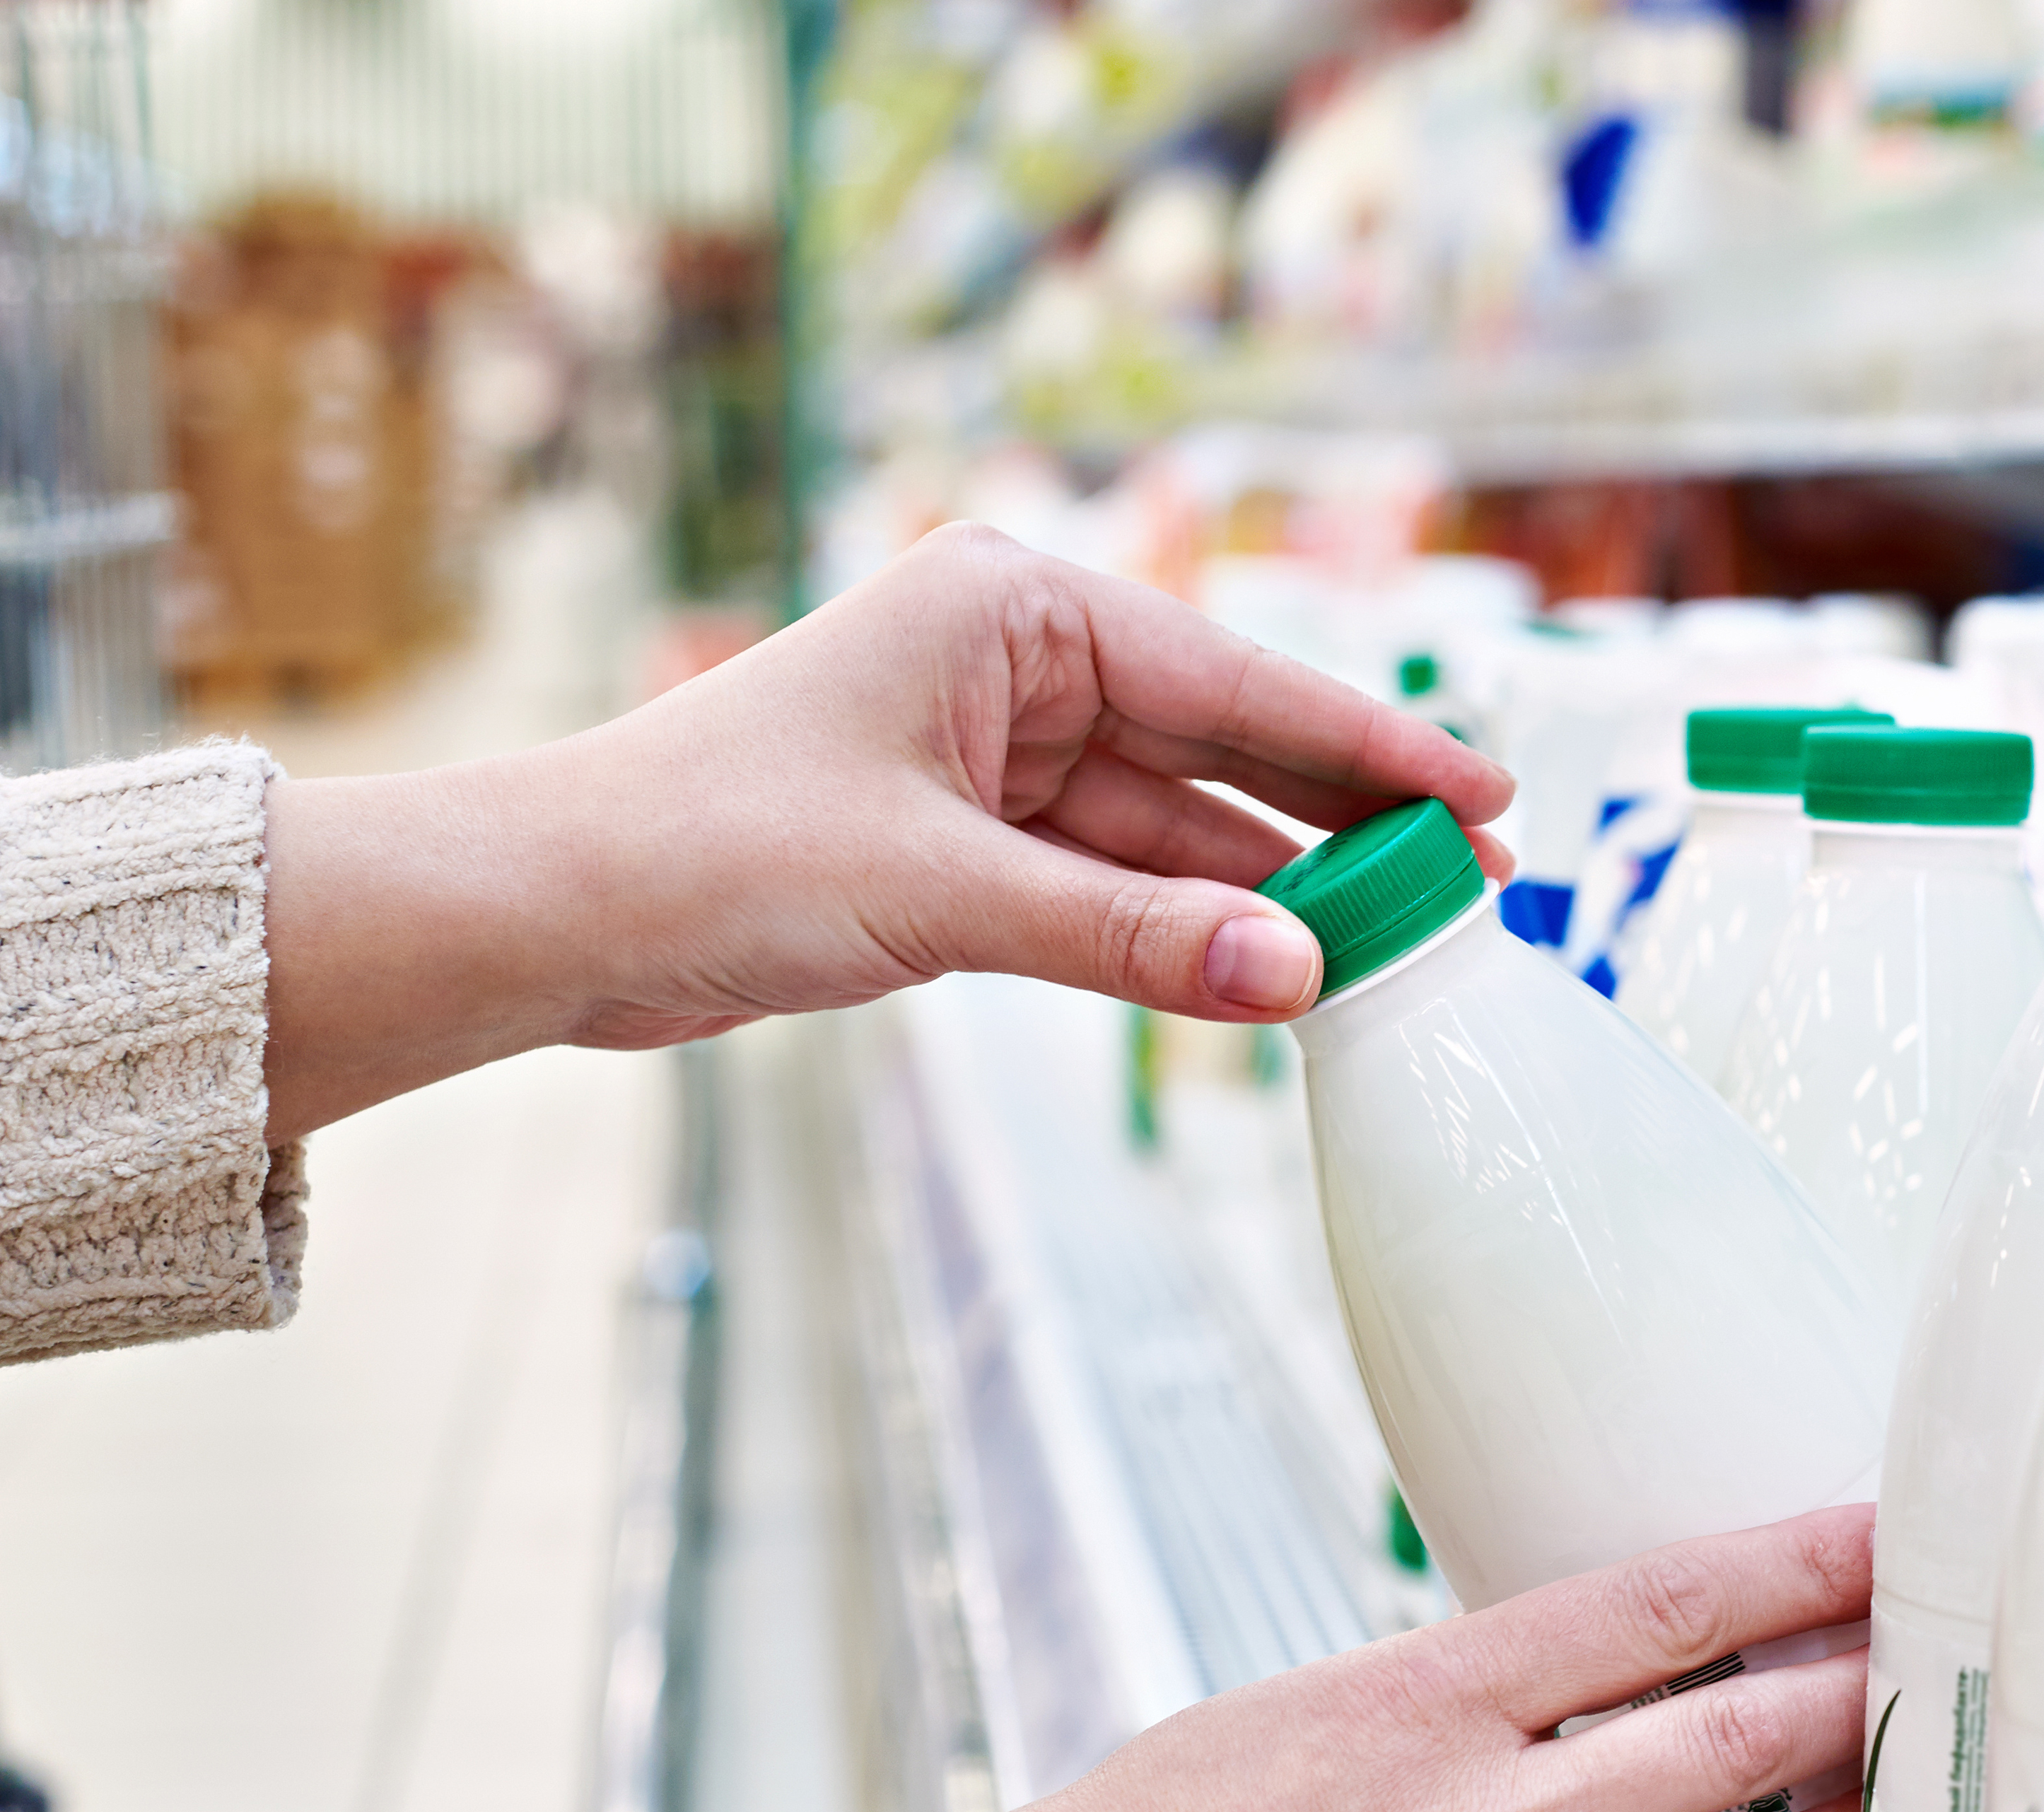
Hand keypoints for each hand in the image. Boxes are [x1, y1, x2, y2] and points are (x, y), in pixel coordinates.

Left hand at [260, 525, 1515, 1139]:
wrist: (559, 913)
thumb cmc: (714, 849)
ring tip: (1401, 946)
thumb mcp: (944, 894)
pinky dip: (1187, 928)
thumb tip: (1297, 974)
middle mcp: (1015, 662)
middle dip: (1343, 821)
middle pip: (1222, 748)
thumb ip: (1130, 938)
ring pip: (1174, 828)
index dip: (1369, 748)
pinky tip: (1278, 967)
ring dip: (1271, 889)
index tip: (1484, 796)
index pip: (1232, 681)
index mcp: (1012, 605)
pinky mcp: (967, 838)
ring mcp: (994, 752)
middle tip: (1479, 884)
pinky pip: (1114, 883)